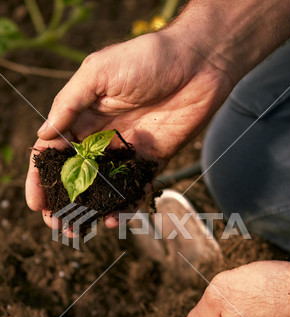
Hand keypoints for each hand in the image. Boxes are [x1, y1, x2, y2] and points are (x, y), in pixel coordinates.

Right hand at [26, 29, 232, 229]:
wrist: (198, 63)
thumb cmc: (146, 58)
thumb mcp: (97, 72)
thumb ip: (69, 104)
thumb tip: (42, 135)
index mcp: (84, 117)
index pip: (54, 152)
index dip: (42, 177)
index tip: (35, 202)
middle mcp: (102, 137)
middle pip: (76, 176)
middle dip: (63, 201)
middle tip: (55, 224)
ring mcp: (127, 151)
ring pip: (103, 188)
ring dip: (89, 210)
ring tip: (78, 231)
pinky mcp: (152, 161)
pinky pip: (135, 188)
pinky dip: (124, 206)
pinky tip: (112, 219)